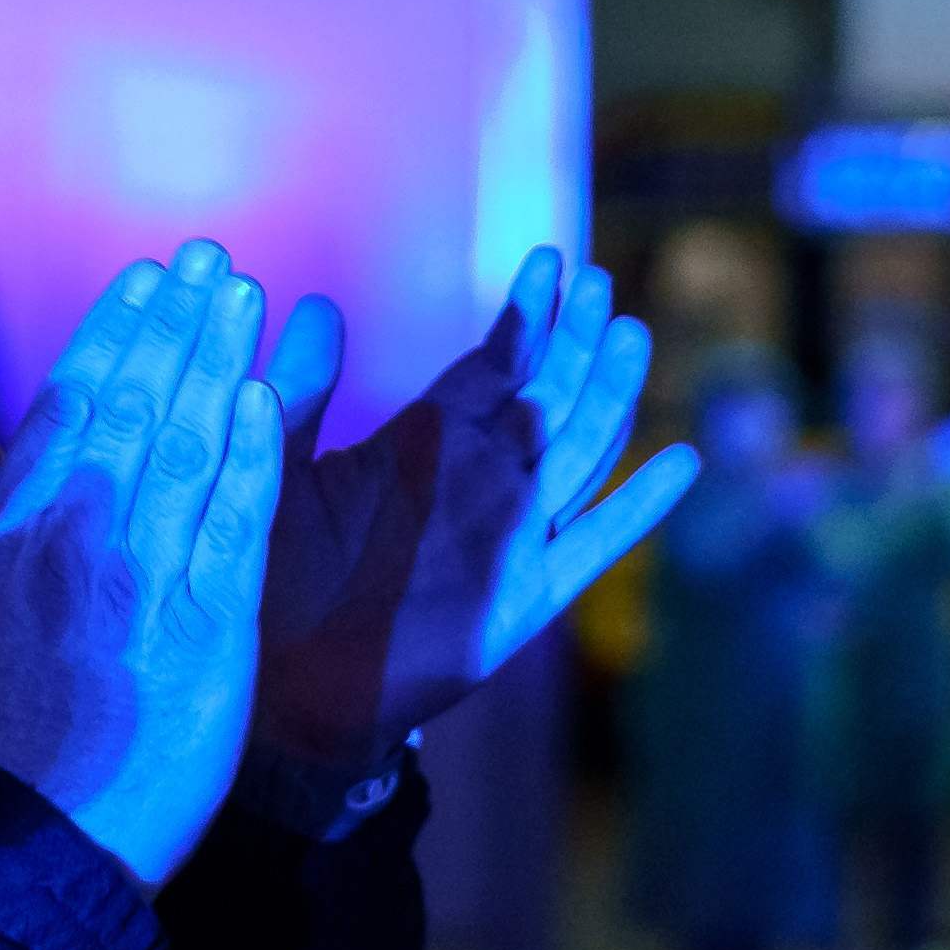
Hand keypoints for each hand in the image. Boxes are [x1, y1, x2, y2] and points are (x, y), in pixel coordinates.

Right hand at [0, 242, 283, 890]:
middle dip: (174, 324)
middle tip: (210, 259)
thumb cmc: (19, 712)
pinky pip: (233, 523)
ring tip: (243, 294)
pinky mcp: (206, 624)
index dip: (112, 332)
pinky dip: (251, 455)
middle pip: (133, 406)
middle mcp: (75, 540)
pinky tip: (267, 395)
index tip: (146, 277)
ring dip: (216, 361)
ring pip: (186, 446)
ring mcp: (142, 578)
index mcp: (18, 529)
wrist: (62, 825)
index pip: (68, 404)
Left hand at [250, 250, 696, 811]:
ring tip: (630, 335)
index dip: (525, 315)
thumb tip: (321, 305)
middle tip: (601, 280)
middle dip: (574, 339)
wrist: (280, 689)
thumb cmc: (268, 576)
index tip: (548, 260)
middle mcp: (478, 483)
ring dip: (608, 395)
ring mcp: (508, 539)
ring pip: (577, 453)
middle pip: (547, 395)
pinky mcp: (522, 600)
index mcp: (426, 446)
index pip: (492, 365)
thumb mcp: (274, 466)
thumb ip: (302, 389)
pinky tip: (681, 462)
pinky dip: (636, 507)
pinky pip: (591, 545)